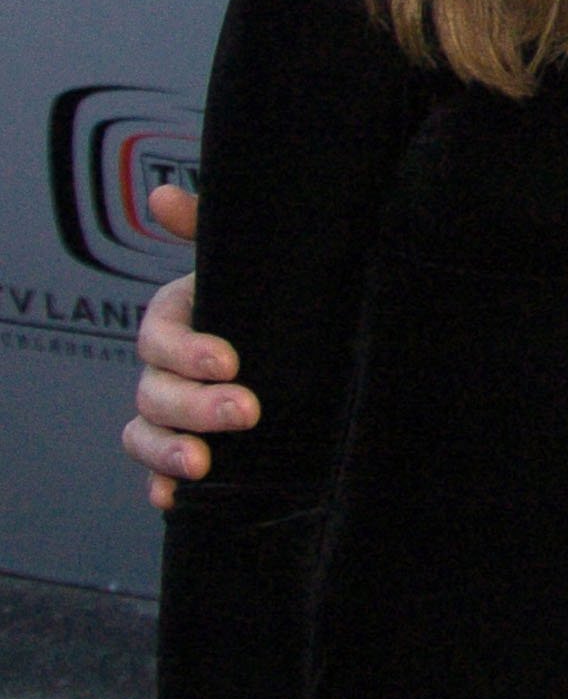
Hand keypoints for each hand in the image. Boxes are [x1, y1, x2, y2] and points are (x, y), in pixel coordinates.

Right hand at [124, 186, 255, 509]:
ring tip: (203, 465)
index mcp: (174, 320)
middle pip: (155, 393)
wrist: (292, 326)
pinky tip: (174, 500)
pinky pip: (158, 470)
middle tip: (246, 412)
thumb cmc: (260, 289)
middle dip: (195, 406)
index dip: (188, 352)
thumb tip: (164, 198)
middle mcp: (164, 368)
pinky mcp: (187, 443)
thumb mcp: (244, 257)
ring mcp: (171, 409)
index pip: (160, 339)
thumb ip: (205, 226)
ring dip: (167, 451)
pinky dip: (161, 486)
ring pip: (146, 433)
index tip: (230, 362)